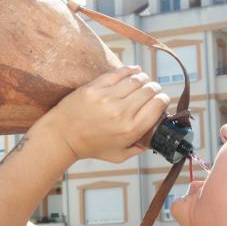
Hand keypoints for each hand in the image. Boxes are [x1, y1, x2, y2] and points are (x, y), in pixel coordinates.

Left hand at [36, 66, 168, 162]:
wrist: (63, 136)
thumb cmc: (90, 147)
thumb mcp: (118, 155)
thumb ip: (137, 149)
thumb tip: (151, 140)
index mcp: (131, 129)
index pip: (158, 105)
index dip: (163, 100)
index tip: (161, 100)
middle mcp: (122, 112)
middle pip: (149, 90)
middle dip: (155, 89)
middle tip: (152, 91)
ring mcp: (107, 97)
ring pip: (137, 79)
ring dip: (144, 79)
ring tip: (143, 82)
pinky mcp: (95, 87)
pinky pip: (119, 73)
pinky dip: (130, 70)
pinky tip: (134, 71)